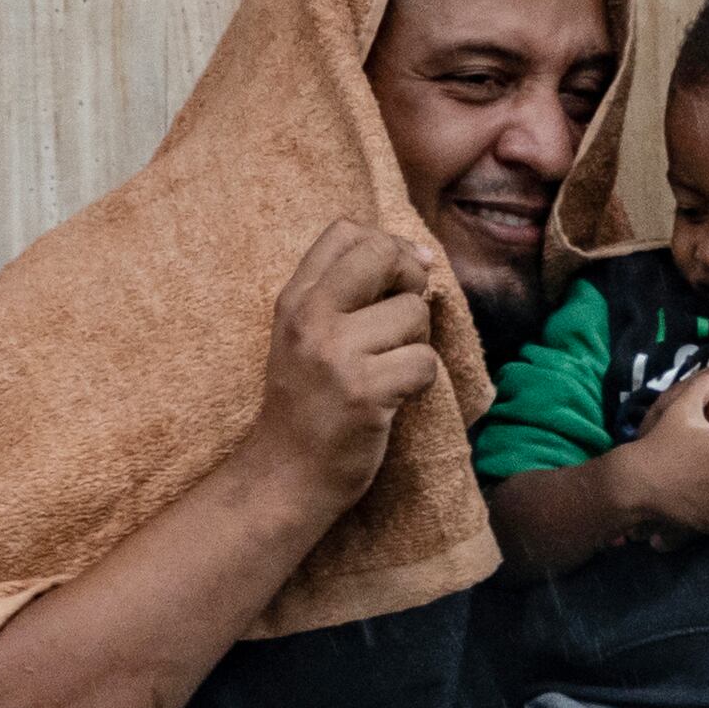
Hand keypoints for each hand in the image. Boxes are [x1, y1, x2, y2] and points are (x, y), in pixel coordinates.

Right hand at [253, 221, 446, 507]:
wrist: (284, 476)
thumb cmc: (307, 403)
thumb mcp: (305, 335)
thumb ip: (345, 292)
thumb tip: (422, 255)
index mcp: (294, 299)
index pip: (346, 231)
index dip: (387, 245)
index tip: (398, 278)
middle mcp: (310, 319)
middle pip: (384, 255)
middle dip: (411, 280)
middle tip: (403, 319)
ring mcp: (336, 356)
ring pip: (414, 314)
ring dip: (415, 344)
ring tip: (388, 370)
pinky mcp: (365, 393)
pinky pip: (424, 362)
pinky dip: (420, 382)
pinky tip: (394, 398)